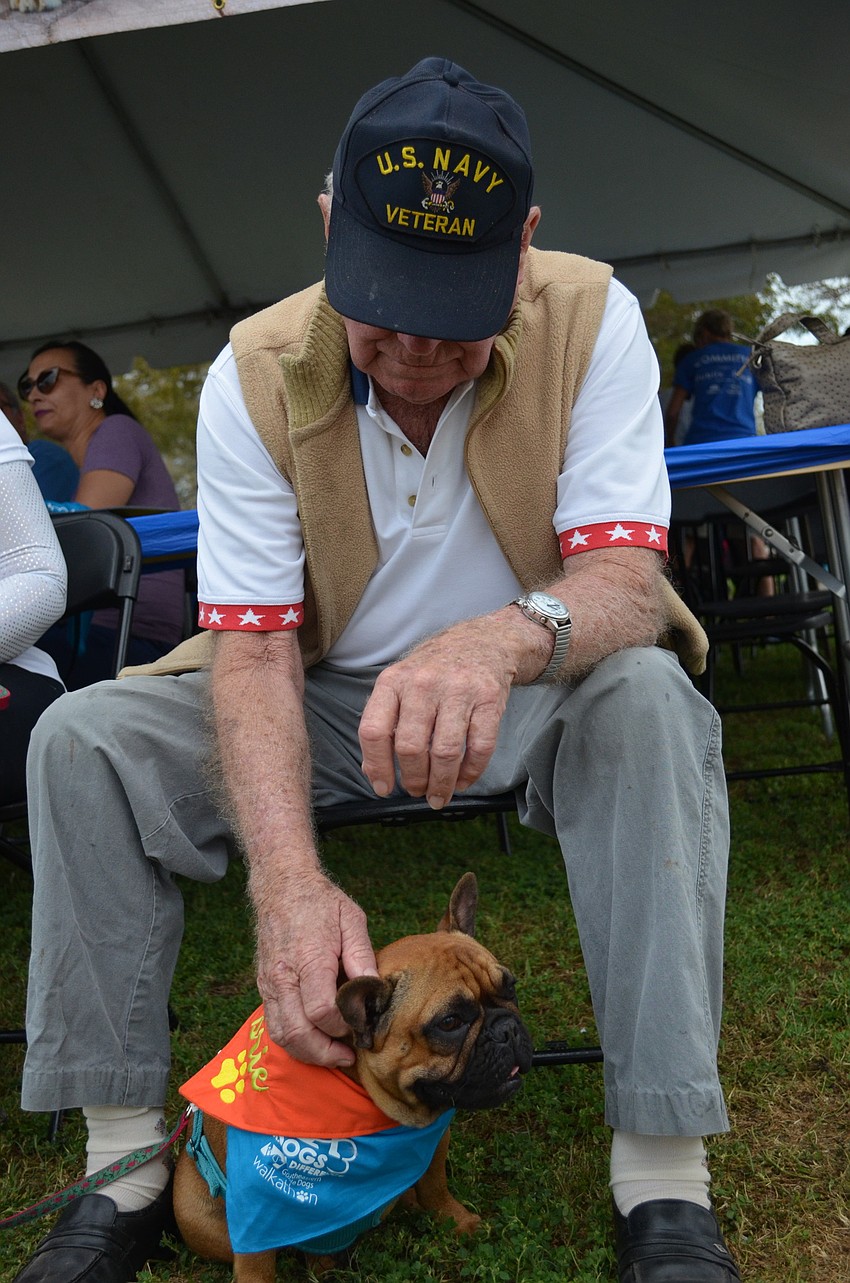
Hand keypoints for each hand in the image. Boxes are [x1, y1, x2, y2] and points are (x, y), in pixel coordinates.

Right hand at [255, 869, 377, 1066]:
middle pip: (298, 1032)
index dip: (342, 1026)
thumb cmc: (320, 902)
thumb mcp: (351, 919)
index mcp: (308, 958)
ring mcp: (269, 983)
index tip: (360, 1024)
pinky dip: (293, 1040)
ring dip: (307, 1052)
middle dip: (325, 1052)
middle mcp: (283, 976)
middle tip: (348, 1055)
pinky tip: (315, 1039)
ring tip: (333, 1053)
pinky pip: (274, 1024)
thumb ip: (362, 956)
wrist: (281, 886)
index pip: (321, 1011)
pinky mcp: (263, 986)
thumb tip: (374, 991)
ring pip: (282, 1035)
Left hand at [359, 613, 530, 809]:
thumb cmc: (435, 670)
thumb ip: (384, 723)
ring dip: (441, 783)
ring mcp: (458, 690)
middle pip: (411, 747)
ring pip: (445, 752)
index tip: (384, 788)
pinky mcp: (489, 699)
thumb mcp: (401, 684)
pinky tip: (463, 780)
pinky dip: (471, 773)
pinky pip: (479, 747)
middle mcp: (423, 683)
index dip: (376, 766)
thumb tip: (372, 770)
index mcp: (393, 681)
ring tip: (439, 795)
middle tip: (417, 791)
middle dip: (413, 780)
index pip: (374, 731)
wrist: (483, 641)